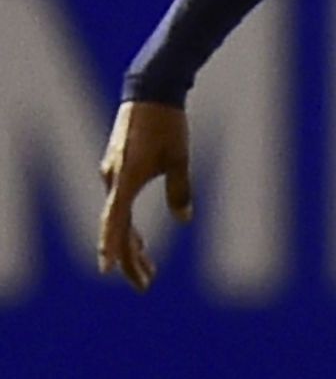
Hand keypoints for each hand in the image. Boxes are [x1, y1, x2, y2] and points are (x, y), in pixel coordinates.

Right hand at [96, 100, 190, 292]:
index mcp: (125, 177)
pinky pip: (121, 207)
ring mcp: (112, 176)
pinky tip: (141, 244)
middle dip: (130, 259)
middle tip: (145, 287)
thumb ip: (180, 190)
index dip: (111, 246)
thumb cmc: (168, 124)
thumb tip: (184, 220)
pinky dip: (130, 228)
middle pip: (117, 228)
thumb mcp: (180, 159)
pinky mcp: (118, 171)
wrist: (151, 92)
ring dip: (132, 247)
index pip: (114, 220)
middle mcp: (112, 179)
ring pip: (118, 220)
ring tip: (149, 274)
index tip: (108, 270)